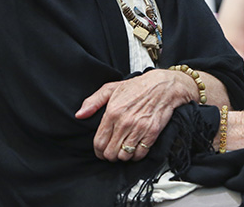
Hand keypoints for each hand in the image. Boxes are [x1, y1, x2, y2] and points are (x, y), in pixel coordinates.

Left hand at [75, 69, 192, 161]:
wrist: (163, 86)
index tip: (101, 151)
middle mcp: (125, 122)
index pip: (99, 143)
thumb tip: (80, 115)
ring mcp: (139, 128)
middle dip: (109, 155)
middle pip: (111, 153)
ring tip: (123, 150)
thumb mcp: (111, 88)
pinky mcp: (152, 133)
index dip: (98, 151)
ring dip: (123, 156)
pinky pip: (140, 153)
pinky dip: (136, 156)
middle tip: (112, 152)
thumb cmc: (137, 87)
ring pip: (124, 156)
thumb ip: (93, 101)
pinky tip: (135, 149)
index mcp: (112, 112)